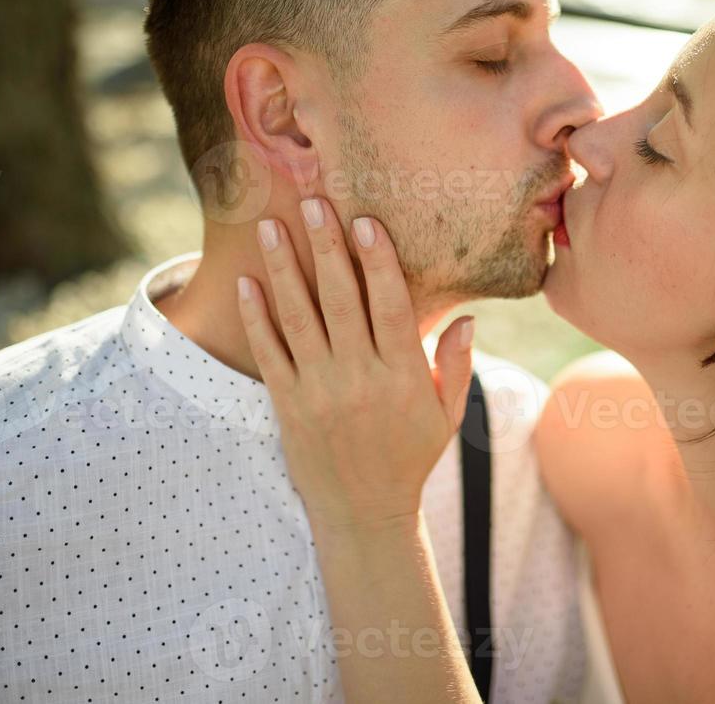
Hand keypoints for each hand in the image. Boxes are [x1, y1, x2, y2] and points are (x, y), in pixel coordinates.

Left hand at [236, 197, 475, 532]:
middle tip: (314, 202)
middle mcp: (360, 377)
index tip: (365, 219)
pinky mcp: (288, 405)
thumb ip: (456, 364)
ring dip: (285, 269)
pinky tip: (248, 282)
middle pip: (341, 299)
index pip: (389, 305)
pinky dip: (257, 316)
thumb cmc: (410, 456)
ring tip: (271, 227)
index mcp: (403, 374)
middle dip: (327, 247)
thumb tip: (466, 317)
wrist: (363, 513)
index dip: (378, 260)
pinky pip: (269, 353)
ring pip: (299, 318)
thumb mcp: (448, 414)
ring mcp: (319, 390)